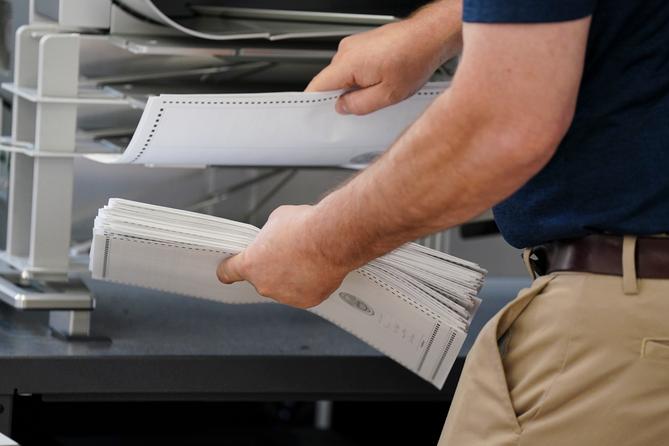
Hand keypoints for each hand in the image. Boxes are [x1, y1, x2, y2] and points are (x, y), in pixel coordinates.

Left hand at [216, 205, 350, 308]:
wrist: (332, 238)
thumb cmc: (305, 227)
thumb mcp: (277, 220)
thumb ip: (269, 234)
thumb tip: (275, 237)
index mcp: (251, 264)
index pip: (228, 272)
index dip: (228, 269)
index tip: (228, 271)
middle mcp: (265, 284)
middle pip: (262, 278)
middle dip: (272, 268)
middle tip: (288, 253)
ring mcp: (286, 296)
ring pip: (284, 287)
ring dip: (291, 276)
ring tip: (307, 258)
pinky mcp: (307, 301)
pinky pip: (304, 292)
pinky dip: (310, 283)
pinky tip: (317, 267)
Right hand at [305, 15, 455, 114]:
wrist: (430, 36)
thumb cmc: (414, 59)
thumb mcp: (387, 95)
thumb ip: (360, 105)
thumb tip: (343, 107)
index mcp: (347, 63)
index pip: (317, 87)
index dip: (314, 103)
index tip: (317, 115)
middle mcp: (346, 50)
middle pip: (331, 81)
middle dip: (343, 96)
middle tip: (364, 106)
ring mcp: (354, 44)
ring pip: (344, 74)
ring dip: (356, 86)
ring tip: (380, 87)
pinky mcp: (363, 43)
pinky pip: (354, 65)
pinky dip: (363, 75)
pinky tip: (382, 78)